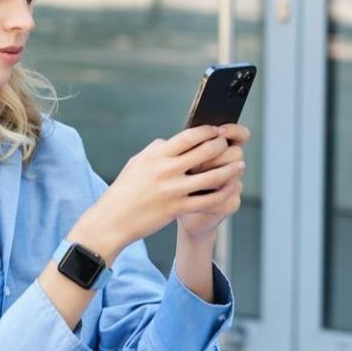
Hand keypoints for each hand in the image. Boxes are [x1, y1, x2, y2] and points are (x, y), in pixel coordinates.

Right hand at [70, 125, 245, 259]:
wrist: (112, 220)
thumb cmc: (124, 191)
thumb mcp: (136, 163)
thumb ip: (155, 151)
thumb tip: (170, 141)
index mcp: (156, 156)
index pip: (188, 136)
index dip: (206, 131)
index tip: (216, 130)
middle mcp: (166, 170)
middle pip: (204, 152)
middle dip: (221, 146)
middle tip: (229, 145)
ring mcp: (173, 190)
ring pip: (211, 176)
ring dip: (229, 169)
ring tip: (239, 164)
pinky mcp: (177, 209)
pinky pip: (207, 200)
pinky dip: (223, 193)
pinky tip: (231, 188)